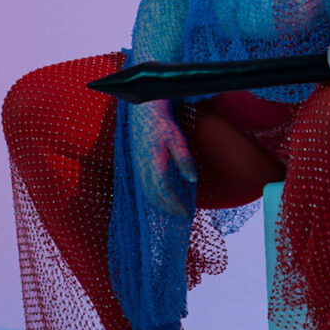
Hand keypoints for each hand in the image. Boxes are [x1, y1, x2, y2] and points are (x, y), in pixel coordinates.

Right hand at [129, 101, 196, 216]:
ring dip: (159, 205)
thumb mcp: (177, 139)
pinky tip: (161, 197)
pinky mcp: (136, 165)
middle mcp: (143, 168)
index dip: (174, 204)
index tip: (185, 213)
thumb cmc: (162, 125)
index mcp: (154, 163)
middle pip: (154, 196)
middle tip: (181, 215)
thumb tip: (192, 179)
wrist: (143, 113)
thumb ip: (184, 159)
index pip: (164, 191)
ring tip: (173, 210)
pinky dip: (153, 196)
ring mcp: (138, 167)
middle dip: (168, 208)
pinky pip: (143, 187)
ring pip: (147, 193)